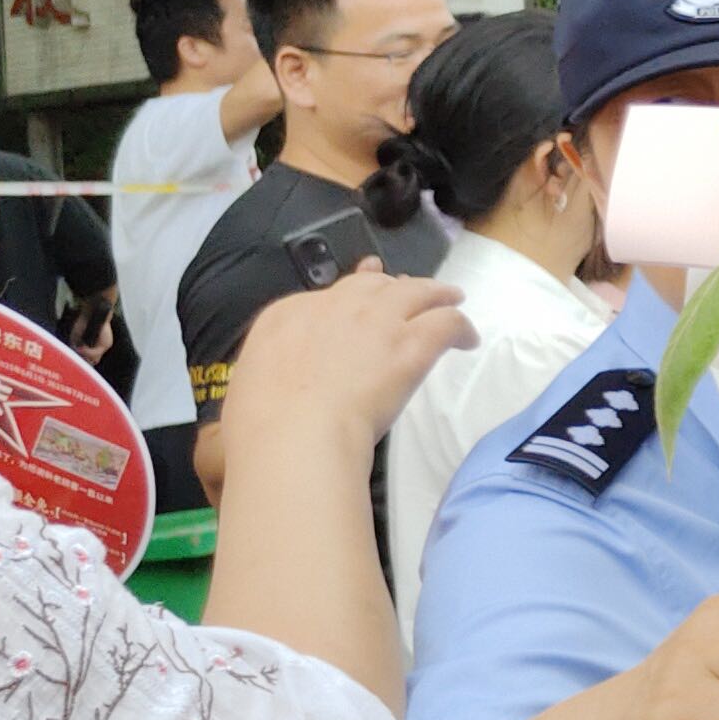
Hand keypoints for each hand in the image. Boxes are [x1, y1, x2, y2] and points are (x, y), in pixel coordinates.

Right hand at [214, 264, 474, 456]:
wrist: (294, 433)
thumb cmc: (260, 426)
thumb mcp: (250, 386)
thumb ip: (270, 374)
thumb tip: (276, 388)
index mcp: (286, 316)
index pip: (329, 295)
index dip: (354, 296)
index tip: (366, 305)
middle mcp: (333, 306)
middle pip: (374, 286)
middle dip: (394, 289)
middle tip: (413, 299)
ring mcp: (375, 321)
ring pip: (417, 291)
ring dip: (436, 294)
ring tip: (453, 299)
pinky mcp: (409, 343)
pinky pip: (446, 321)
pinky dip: (460, 326)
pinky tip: (467, 339)